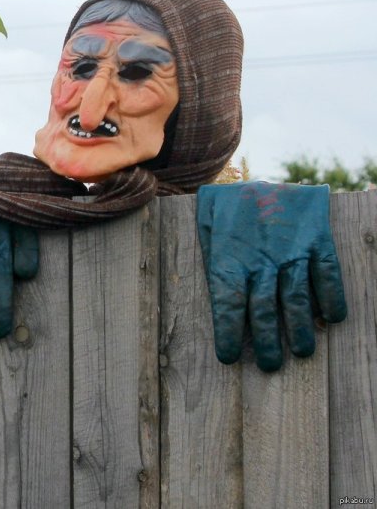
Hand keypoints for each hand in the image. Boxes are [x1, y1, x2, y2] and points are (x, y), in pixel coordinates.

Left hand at [197, 182, 347, 371]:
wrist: (259, 176)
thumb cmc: (226, 214)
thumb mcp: (208, 236)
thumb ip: (214, 265)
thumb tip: (216, 300)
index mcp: (229, 258)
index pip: (227, 304)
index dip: (229, 333)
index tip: (230, 357)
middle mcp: (261, 258)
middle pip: (263, 308)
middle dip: (266, 340)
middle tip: (270, 364)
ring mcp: (290, 250)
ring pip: (296, 297)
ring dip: (300, 327)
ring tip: (301, 351)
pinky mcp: (314, 240)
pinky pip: (325, 272)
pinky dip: (331, 297)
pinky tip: (332, 319)